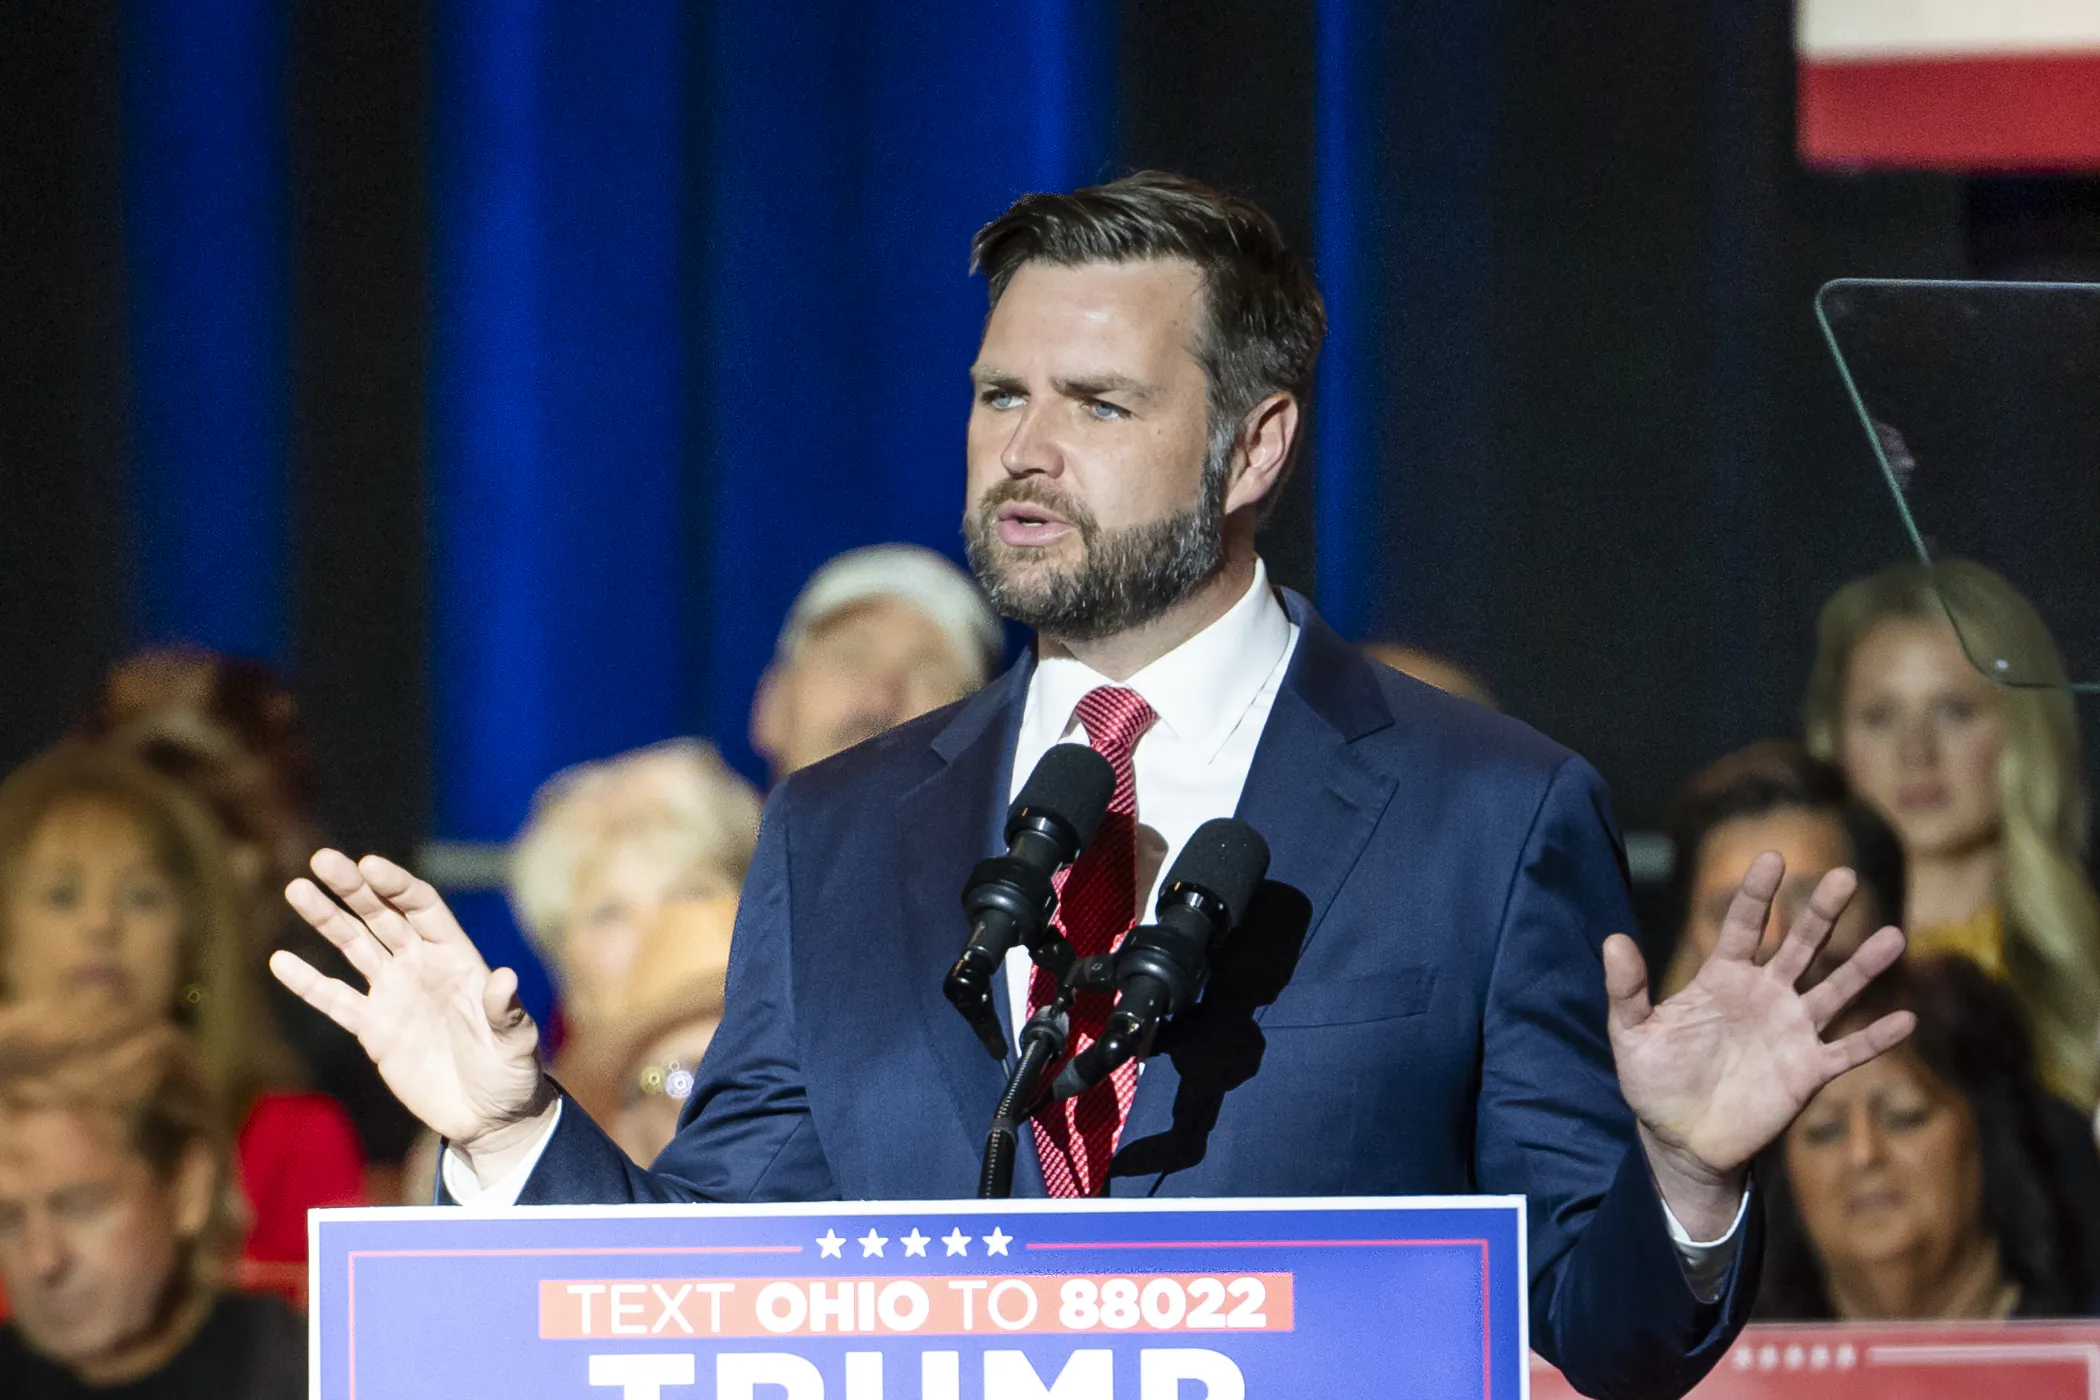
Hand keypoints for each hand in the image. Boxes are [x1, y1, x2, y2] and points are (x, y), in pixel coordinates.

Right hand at [270, 850, 554, 1176]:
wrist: (489, 1117)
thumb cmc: (512, 1073)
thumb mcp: (515, 1043)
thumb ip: (504, 1011)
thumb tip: (505, 978)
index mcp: (458, 958)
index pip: (423, 909)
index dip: (397, 886)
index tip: (368, 865)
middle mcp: (422, 967)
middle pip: (383, 917)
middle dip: (354, 888)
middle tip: (322, 859)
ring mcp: (394, 995)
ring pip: (354, 947)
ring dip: (326, 919)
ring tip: (296, 890)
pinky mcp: (373, 1029)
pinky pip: (335, 1000)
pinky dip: (308, 983)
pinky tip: (280, 961)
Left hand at [1603, 852, 1912, 1237]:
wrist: (1680, 1140)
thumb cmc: (1653, 1081)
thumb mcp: (1631, 1033)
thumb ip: (1626, 989)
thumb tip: (1612, 939)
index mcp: (1722, 978)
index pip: (1744, 926)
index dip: (1757, 894)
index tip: (1773, 857)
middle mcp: (1764, 996)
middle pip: (1799, 945)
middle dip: (1821, 912)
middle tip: (1846, 875)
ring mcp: (1790, 1031)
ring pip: (1835, 991)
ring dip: (1863, 966)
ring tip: (1894, 936)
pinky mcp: (1807, 1072)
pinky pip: (1847, 1051)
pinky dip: (1876, 1039)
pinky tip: (1906, 1020)